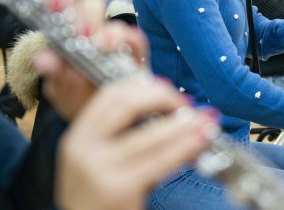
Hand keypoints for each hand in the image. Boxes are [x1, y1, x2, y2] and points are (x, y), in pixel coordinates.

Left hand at [32, 0, 147, 119]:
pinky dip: (127, 43)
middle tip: (81, 33)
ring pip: (114, 22)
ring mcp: (116, 40)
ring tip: (101, 48)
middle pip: (91, 3)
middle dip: (85, 13)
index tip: (54, 6)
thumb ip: (54, 72)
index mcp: (68, 29)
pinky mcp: (136, 54)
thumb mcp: (61, 88)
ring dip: (108, 33)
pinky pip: (136, 40)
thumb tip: (41, 60)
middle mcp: (93, 28)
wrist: (104, 119)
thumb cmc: (79, 97)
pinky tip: (116, 53)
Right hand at [56, 76, 217, 209]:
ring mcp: (99, 169)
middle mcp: (84, 149)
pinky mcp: (119, 188)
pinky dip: (185, 146)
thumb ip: (122, 135)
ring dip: (184, 123)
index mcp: (78, 137)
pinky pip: (160, 160)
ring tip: (205, 120)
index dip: (142, 85)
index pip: (110, 95)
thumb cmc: (99, 200)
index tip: (165, 86)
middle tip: (185, 103)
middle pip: (128, 105)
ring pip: (151, 134)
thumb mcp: (98, 161)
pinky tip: (201, 141)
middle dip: (163, 97)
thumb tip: (169, 110)